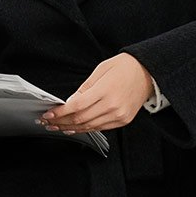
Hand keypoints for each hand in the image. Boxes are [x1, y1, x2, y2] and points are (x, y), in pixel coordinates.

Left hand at [37, 53, 153, 133]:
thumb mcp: (101, 70)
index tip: (49, 114)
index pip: (76, 106)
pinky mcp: (123, 120)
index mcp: (105, 90)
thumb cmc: (124, 68)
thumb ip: (84, 88)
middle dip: (61, 122)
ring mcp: (118, 115)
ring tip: (57, 127)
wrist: (147, 73)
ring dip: (71, 128)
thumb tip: (70, 102)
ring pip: (89, 126)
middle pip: (80, 119)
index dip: (60, 112)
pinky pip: (100, 128)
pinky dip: (86, 129)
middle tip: (48, 122)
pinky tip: (75, 128)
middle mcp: (112, 106)